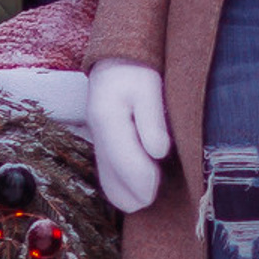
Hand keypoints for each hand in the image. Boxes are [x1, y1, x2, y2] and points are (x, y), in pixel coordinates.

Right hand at [87, 58, 170, 212]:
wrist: (115, 62)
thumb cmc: (136, 72)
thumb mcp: (148, 87)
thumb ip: (152, 120)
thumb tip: (158, 152)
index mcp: (108, 120)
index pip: (125, 164)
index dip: (145, 181)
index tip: (161, 183)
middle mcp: (98, 138)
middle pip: (114, 187)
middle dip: (139, 196)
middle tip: (160, 188)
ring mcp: (98, 146)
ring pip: (110, 189)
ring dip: (132, 196)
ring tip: (154, 187)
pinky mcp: (102, 150)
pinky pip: (110, 180)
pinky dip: (126, 189)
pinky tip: (144, 183)